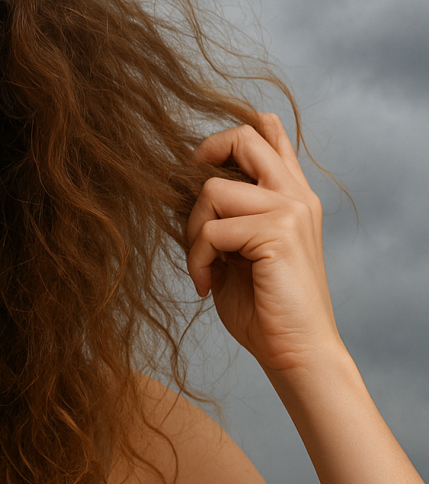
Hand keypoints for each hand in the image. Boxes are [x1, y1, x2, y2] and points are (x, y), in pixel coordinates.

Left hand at [186, 113, 340, 373]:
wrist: (296, 351)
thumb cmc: (264, 305)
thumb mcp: (241, 248)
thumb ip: (230, 213)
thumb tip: (188, 184)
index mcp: (292, 195)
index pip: (269, 132)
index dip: (228, 136)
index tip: (201, 165)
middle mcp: (296, 195)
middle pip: (244, 137)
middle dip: (203, 159)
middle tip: (193, 205)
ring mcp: (290, 210)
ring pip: (213, 190)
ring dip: (193, 230)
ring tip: (203, 264)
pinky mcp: (278, 233)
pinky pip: (211, 230)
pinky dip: (197, 259)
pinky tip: (206, 284)